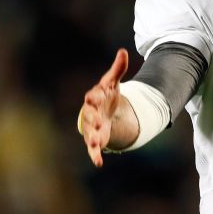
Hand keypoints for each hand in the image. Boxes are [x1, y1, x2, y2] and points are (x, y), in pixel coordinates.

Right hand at [78, 49, 128, 166]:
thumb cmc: (107, 96)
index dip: (94, 97)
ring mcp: (93, 127)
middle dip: (92, 118)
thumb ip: (118, 68)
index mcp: (95, 98)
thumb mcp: (113, 82)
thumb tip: (123, 51)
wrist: (105, 113)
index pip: (93, 96)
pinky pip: (93, 149)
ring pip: (90, 133)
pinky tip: (98, 163)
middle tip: (98, 120)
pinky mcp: (96, 139)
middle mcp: (91, 114)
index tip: (95, 96)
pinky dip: (95, 155)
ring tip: (95, 143)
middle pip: (89, 116)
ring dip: (92, 138)